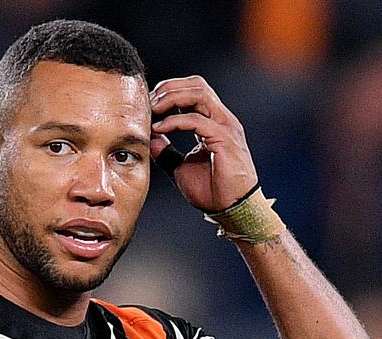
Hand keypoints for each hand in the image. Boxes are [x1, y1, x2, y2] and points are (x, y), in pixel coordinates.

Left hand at [150, 76, 257, 212]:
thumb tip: (150, 139)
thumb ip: (166, 152)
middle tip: (148, 104)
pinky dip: (175, 121)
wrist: (233, 210)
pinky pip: (197, 120)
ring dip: (171, 98)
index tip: (148, 106)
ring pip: (199, 94)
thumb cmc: (213, 191)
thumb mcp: (181, 168)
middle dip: (168, 88)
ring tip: (153, 111)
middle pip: (196, 84)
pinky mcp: (225, 139)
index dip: (169, 92)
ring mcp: (226, 127)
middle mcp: (222, 120)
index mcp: (213, 123)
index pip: (193, 91)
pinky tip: (159, 128)